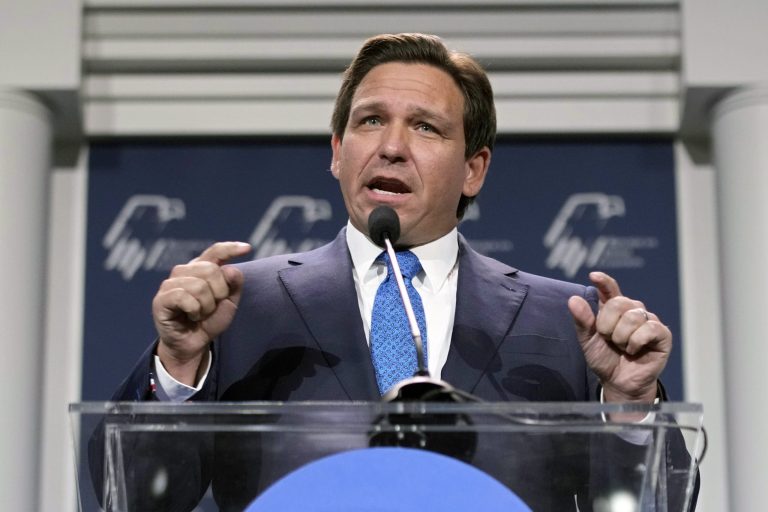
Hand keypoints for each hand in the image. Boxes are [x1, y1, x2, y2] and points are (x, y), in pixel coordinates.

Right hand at [152, 242, 250, 384]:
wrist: (193, 344)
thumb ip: (233, 285)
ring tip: (200, 314)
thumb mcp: (228, 303)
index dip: (231, 248)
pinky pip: (185, 298)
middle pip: (211, 270)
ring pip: (199, 286)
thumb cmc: (209, 321)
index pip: (216, 251)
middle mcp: (184, 271)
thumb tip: (231, 269)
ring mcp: (170, 283)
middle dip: (219, 293)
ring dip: (206, 306)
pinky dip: (194, 310)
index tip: (248, 248)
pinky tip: (191, 316)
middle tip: (212, 307)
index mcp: (201, 268)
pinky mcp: (161, 299)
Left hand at [568, 272, 670, 402]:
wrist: (618, 382)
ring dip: (621, 337)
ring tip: (622, 347)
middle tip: (609, 340)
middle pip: (619, 303)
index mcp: (613, 309)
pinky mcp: (662, 334)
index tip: (594, 276)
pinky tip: (634, 350)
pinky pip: (648, 329)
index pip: (610, 289)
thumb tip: (573, 299)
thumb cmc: (605, 359)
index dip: (604, 281)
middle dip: (607, 325)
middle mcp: (632, 311)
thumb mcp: (588, 341)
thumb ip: (582, 321)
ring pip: (633, 317)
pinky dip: (636, 342)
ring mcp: (649, 321)